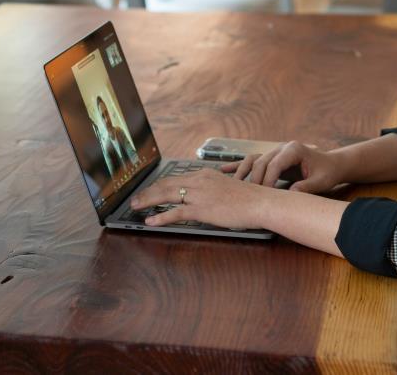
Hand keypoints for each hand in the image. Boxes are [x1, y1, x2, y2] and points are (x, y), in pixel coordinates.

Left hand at [130, 168, 272, 229]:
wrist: (260, 202)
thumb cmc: (248, 198)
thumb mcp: (227, 188)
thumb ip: (212, 190)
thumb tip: (203, 198)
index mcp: (204, 174)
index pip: (176, 178)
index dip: (159, 184)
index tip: (150, 189)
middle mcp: (199, 181)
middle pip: (166, 184)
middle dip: (148, 191)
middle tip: (136, 198)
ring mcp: (199, 194)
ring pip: (166, 195)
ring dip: (148, 201)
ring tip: (136, 207)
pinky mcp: (202, 209)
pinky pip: (175, 213)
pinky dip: (161, 217)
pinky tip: (151, 221)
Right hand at [223, 141, 346, 192]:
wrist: (331, 164)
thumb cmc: (327, 172)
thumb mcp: (321, 181)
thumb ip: (306, 187)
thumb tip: (291, 195)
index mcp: (294, 149)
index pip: (274, 164)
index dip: (267, 180)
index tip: (264, 195)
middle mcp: (281, 147)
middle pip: (260, 161)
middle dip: (254, 179)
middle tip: (249, 196)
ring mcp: (275, 151)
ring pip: (253, 159)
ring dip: (242, 172)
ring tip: (232, 185)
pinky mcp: (271, 158)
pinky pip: (252, 160)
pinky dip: (239, 165)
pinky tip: (224, 170)